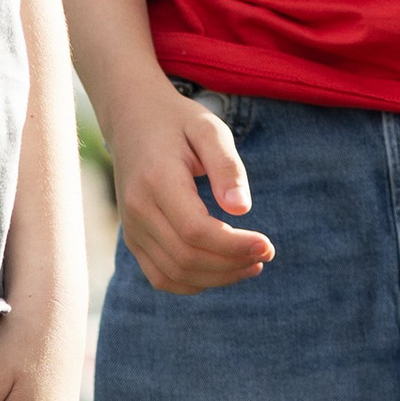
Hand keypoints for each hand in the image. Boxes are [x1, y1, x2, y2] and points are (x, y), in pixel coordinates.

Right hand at [106, 77, 275, 293]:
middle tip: (265, 254)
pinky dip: (193, 282)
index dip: (234, 246)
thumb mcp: (209, 129)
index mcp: (157, 180)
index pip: (196, 231)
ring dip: (218, 277)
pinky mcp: (133, 238)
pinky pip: (161, 276)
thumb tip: (242, 209)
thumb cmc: (178, 122)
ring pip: (174, 273)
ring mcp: (131, 227)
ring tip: (251, 264)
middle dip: (232, 264)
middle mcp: (138, 209)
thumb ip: (227, 167)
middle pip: (186, 257)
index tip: (267, 245)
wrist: (132, 118)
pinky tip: (222, 270)